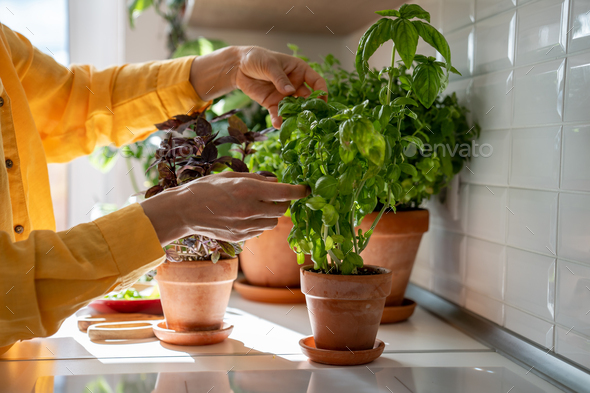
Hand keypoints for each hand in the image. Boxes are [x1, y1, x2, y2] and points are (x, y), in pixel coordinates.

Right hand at [140, 172, 308, 245]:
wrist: (184, 211)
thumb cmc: (206, 188)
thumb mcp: (231, 176)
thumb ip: (257, 179)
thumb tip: (276, 182)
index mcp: (248, 189)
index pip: (285, 192)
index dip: (300, 191)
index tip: (306, 189)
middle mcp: (250, 209)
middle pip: (282, 209)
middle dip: (282, 202)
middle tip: (274, 195)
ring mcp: (245, 226)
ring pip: (273, 223)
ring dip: (271, 214)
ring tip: (255, 206)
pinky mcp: (241, 237)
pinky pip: (260, 230)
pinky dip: (258, 223)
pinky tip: (244, 215)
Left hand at [234, 47, 327, 128]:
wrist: (238, 66)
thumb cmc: (257, 58)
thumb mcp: (270, 65)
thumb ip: (280, 78)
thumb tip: (290, 91)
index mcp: (299, 70)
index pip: (316, 82)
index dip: (321, 91)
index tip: (322, 102)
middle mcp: (295, 84)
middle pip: (307, 98)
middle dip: (310, 109)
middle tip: (311, 118)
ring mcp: (284, 95)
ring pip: (294, 108)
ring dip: (295, 116)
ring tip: (296, 125)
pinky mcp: (273, 103)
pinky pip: (278, 113)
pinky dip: (278, 119)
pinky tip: (278, 124)